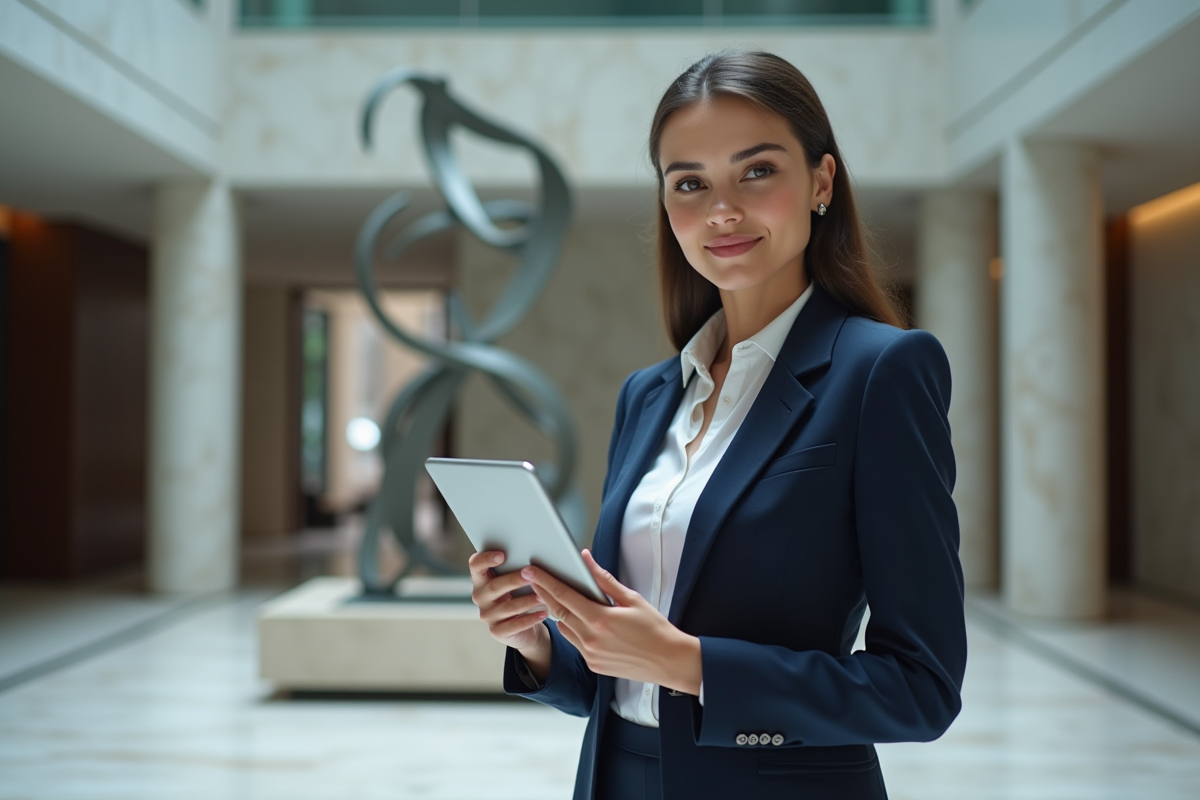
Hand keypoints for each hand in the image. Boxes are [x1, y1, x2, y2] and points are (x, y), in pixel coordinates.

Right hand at [468, 550, 547, 650]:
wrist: (522, 625)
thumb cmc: (519, 595)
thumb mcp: (514, 581)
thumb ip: (516, 569)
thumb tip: (533, 559)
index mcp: (482, 580)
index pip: (476, 566)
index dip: (485, 559)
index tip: (501, 555)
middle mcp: (480, 597)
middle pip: (494, 587)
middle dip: (514, 580)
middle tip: (531, 576)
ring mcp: (487, 615)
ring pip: (507, 607)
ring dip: (526, 601)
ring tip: (542, 597)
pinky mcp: (497, 631)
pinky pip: (514, 625)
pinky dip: (530, 619)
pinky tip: (542, 614)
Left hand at [524, 550, 701, 695]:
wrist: (669, 661)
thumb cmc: (655, 629)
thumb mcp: (632, 599)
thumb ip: (604, 580)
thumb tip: (587, 560)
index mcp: (600, 620)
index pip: (565, 596)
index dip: (545, 582)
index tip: (532, 571)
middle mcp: (591, 639)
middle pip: (558, 612)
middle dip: (543, 594)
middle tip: (531, 579)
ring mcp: (591, 655)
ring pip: (564, 629)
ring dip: (558, 613)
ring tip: (551, 596)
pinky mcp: (593, 665)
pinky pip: (575, 643)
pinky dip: (572, 629)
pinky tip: (575, 619)